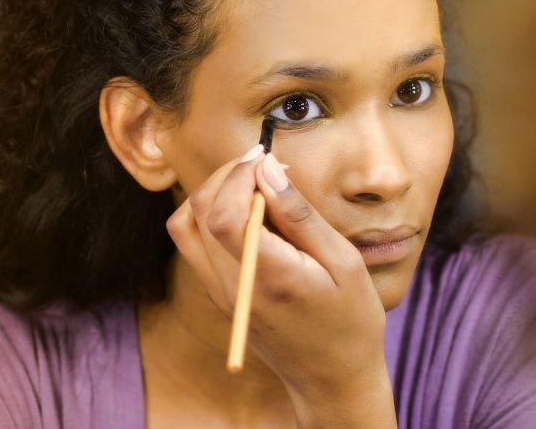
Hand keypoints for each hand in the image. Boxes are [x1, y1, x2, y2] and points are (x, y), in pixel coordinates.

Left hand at [165, 145, 395, 426]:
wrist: (333, 378)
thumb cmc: (350, 319)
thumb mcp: (343, 262)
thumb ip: (300, 215)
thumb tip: (267, 169)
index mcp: (268, 278)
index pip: (223, 214)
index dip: (238, 175)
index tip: (267, 157)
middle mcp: (232, 286)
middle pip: (199, 212)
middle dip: (227, 176)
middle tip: (265, 165)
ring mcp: (219, 293)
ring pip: (185, 225)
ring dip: (214, 193)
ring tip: (255, 185)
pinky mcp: (218, 294)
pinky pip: (193, 243)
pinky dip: (210, 215)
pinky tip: (249, 212)